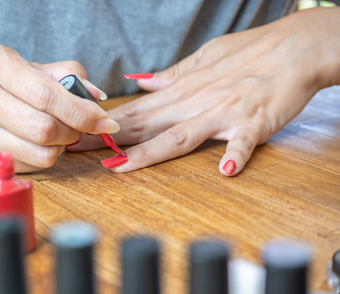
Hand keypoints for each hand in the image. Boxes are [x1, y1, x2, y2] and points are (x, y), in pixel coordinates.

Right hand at [0, 45, 117, 171]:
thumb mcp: (27, 67)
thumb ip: (65, 76)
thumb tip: (97, 97)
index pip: (48, 95)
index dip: (83, 113)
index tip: (104, 121)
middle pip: (44, 128)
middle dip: (73, 133)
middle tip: (79, 129)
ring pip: (38, 153)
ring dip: (60, 148)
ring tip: (58, 136)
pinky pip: (26, 166)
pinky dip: (43, 159)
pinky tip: (37, 145)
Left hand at [69, 7, 339, 175]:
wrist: (294, 48)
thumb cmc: (249, 53)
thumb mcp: (203, 59)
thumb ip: (170, 76)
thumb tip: (140, 82)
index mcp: (182, 90)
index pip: (135, 110)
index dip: (104, 124)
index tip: (77, 132)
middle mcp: (194, 103)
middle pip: (145, 125)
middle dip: (107, 140)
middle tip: (75, 150)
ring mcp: (222, 114)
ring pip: (179, 135)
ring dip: (149, 151)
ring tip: (120, 166)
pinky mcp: (253, 122)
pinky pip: (243, 141)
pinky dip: (235, 153)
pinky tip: (225, 170)